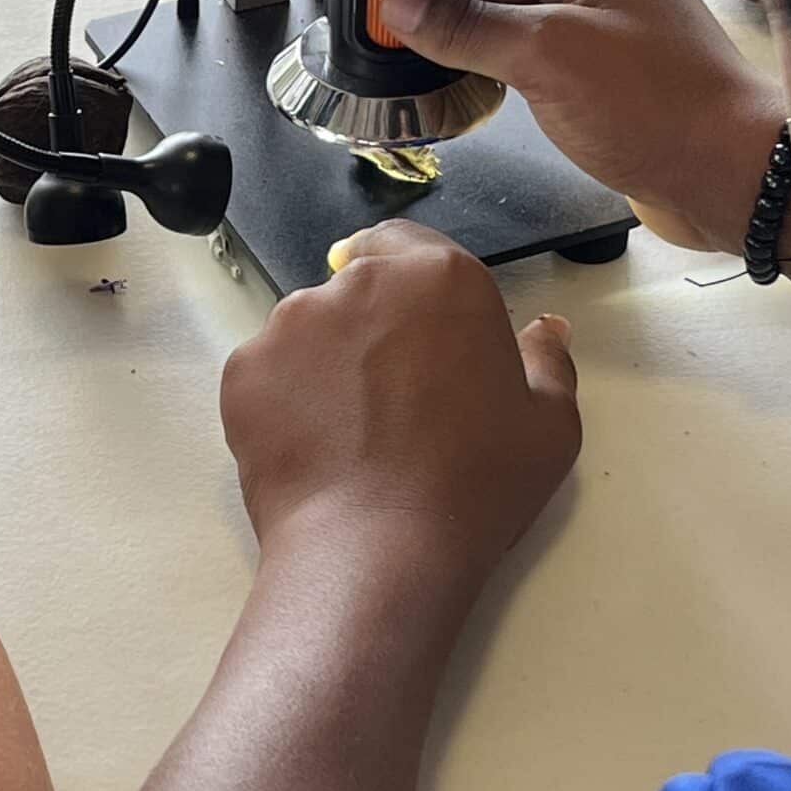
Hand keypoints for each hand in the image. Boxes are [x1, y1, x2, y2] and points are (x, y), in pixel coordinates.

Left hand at [221, 223, 580, 573]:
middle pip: (356, 285)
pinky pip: (266, 371)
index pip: (407, 241)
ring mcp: (290, 323)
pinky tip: (312, 446)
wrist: (375, 549)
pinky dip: (282, 398)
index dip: (408, 280)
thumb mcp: (547, 425)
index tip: (412, 322)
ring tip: (347, 429)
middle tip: (390, 393)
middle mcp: (359, 283)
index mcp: (439, 277)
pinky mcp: (243, 368)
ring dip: (324, 360)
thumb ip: (546, 361)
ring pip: (307, 328)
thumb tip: (545, 329)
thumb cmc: (474, 485)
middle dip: (370, 325)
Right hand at [380, 0, 784, 252]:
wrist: (729, 177)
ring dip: (462, 32)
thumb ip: (466, 27)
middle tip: (381, 20)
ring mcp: (595, 24)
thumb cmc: (662, 106)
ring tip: (404, 48)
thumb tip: (400, 4)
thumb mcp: (545, 58)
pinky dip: (489, 63)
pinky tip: (453, 77)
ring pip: (506, 13)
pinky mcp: (593, 70)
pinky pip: (525, 52)